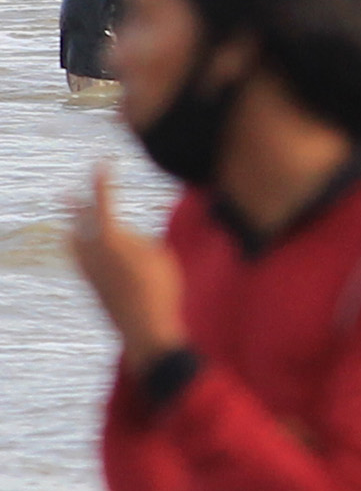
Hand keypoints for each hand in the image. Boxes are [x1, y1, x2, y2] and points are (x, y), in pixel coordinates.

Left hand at [68, 167, 187, 376]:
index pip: (104, 201)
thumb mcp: (160, 255)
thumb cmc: (160, 287)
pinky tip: (81, 249)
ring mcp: (89, 269)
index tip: (102, 164)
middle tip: (69, 194)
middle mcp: (93, 251)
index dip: (103, 181)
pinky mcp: (91, 283)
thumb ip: (141, 240)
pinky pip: (79, 257)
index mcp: (111, 238)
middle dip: (79, 205)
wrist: (143, 325)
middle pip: (81, 221)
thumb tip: (125, 237)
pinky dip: (79, 246)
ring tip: (72, 220)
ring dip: (75, 227)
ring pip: (75, 240)